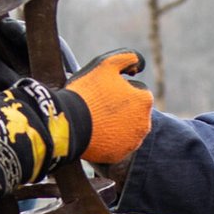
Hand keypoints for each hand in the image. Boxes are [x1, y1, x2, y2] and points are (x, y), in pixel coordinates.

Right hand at [61, 49, 153, 165]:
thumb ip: (128, 57)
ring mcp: (132, 142)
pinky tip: (95, 133)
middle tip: (98, 106)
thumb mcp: (106, 64)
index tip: (103, 92)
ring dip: (116, 124)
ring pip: (125, 129)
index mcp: (145, 100)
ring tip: (96, 120)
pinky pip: (116, 145)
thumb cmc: (87, 93)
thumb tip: (139, 64)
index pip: (136, 91)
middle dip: (120, 108)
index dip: (118, 89)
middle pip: (132, 112)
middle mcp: (144, 123)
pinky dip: (109, 139)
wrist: (68, 124)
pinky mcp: (119, 155)